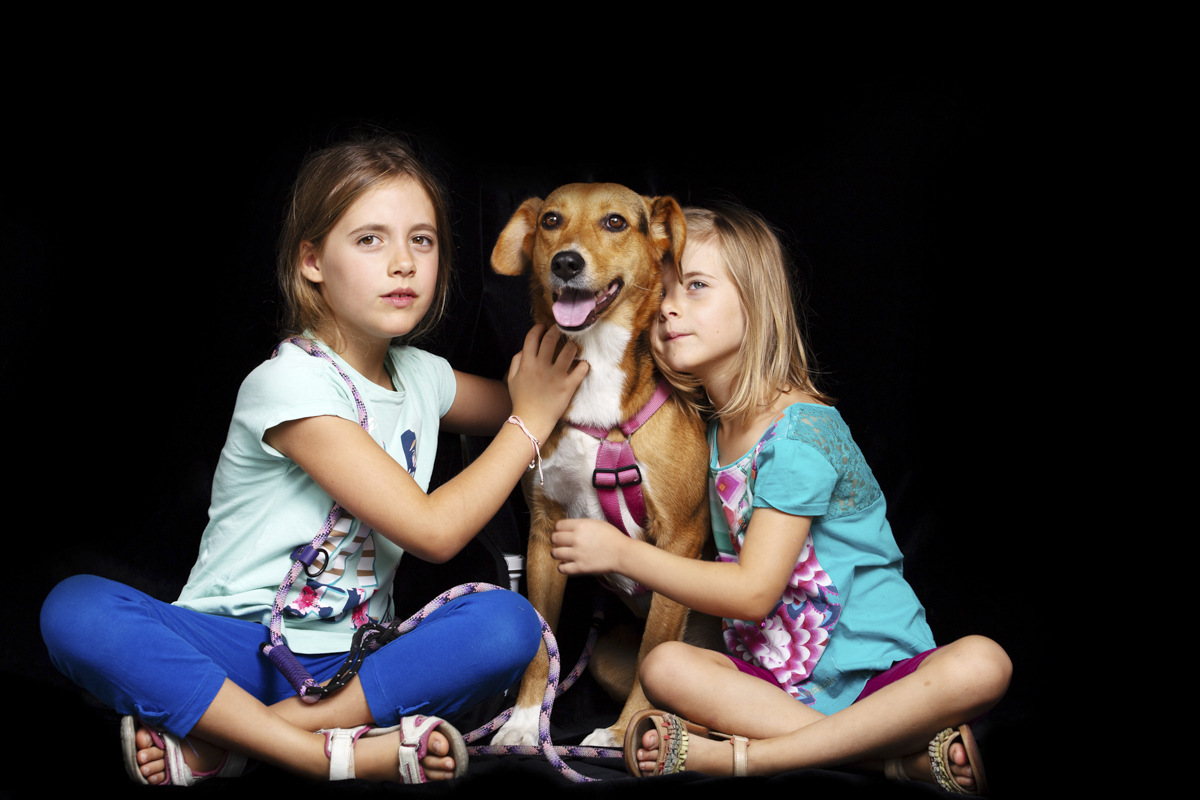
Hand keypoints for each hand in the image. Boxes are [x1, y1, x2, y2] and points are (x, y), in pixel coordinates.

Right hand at [507, 324, 588, 439]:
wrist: (531, 421)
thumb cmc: (521, 400)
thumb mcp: (511, 379)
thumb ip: (516, 361)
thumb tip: (525, 349)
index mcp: (527, 363)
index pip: (532, 337)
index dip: (538, 328)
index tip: (543, 327)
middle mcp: (541, 367)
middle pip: (551, 339)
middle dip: (557, 330)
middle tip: (562, 329)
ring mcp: (556, 376)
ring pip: (568, 351)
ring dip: (572, 345)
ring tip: (573, 346)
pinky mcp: (568, 386)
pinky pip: (580, 369)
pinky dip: (584, 364)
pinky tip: (582, 364)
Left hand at [551, 518, 628, 575]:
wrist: (622, 553)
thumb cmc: (612, 537)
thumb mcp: (596, 523)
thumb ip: (580, 525)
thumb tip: (567, 528)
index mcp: (581, 525)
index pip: (558, 525)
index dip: (559, 529)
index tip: (562, 533)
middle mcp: (577, 538)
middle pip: (554, 538)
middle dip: (556, 541)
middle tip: (561, 544)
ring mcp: (577, 554)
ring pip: (555, 553)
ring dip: (557, 553)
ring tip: (563, 554)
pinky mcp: (580, 567)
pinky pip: (562, 568)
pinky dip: (562, 567)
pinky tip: (567, 564)